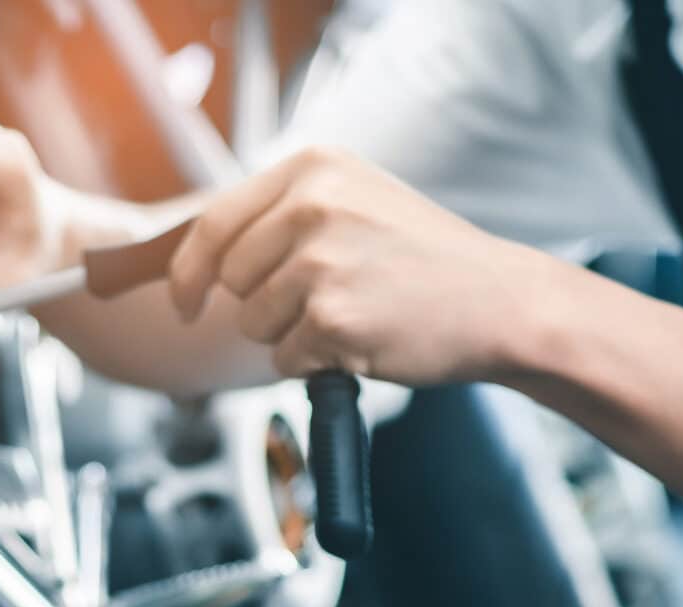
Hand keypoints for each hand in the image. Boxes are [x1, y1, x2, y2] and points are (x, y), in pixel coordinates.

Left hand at [167, 147, 562, 386]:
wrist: (498, 301)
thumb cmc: (425, 260)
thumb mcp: (356, 201)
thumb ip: (286, 213)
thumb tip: (204, 253)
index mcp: (312, 168)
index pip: (214, 222)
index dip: (188, 270)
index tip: (184, 300)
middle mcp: (311, 205)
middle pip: (230, 278)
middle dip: (261, 304)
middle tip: (324, 302)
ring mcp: (320, 261)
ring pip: (255, 323)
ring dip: (292, 335)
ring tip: (354, 314)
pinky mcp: (331, 317)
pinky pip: (286, 359)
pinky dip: (316, 362)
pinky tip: (364, 339)